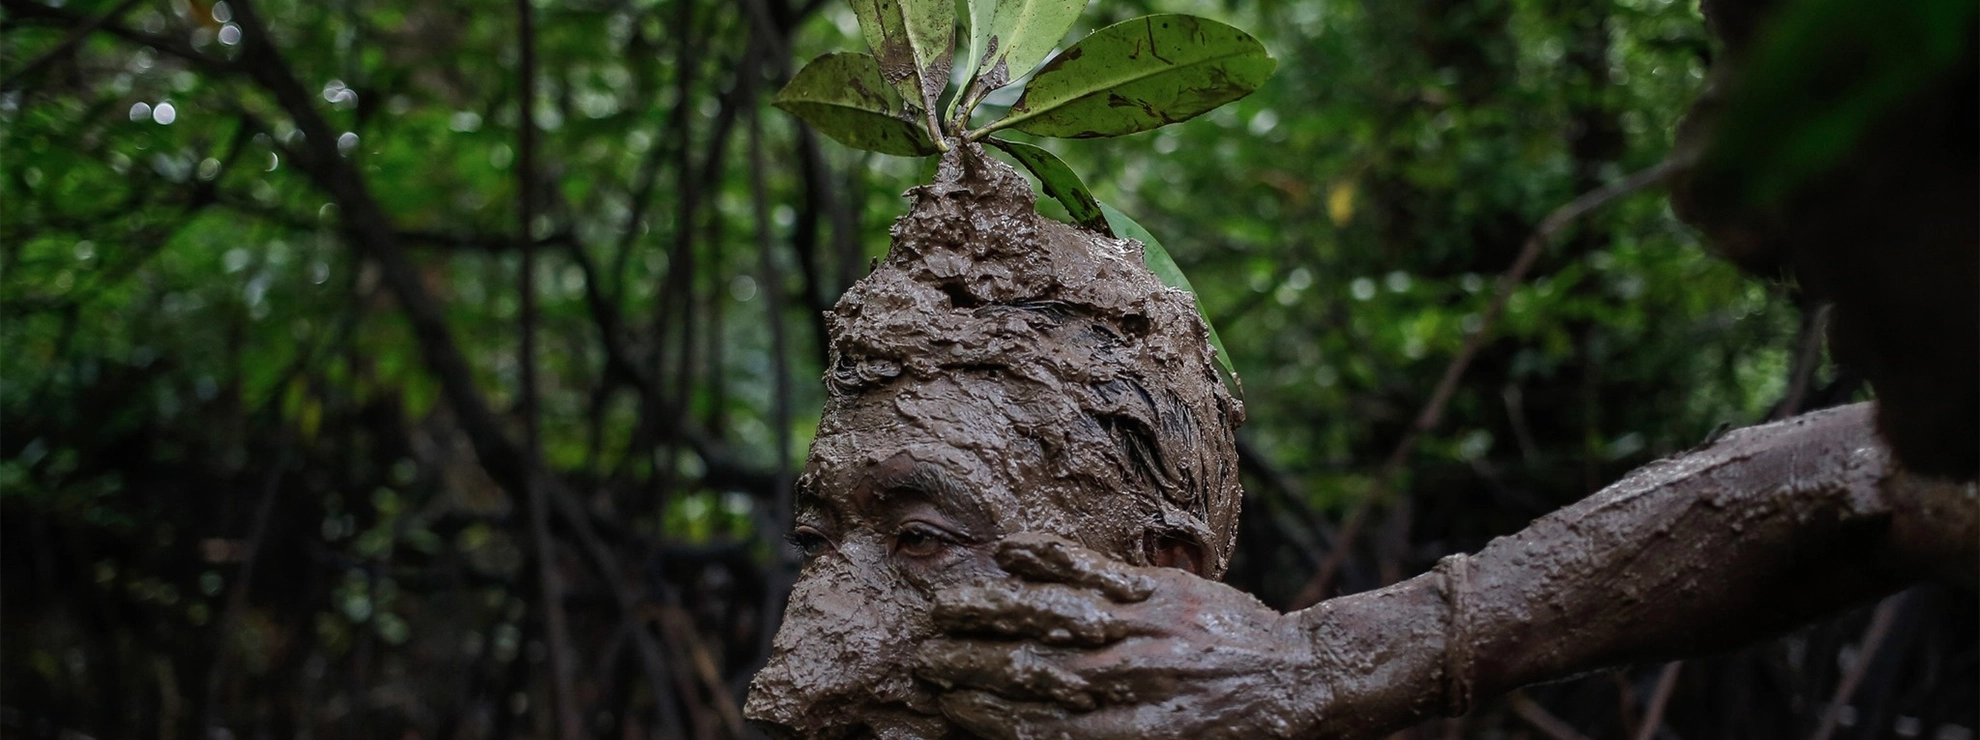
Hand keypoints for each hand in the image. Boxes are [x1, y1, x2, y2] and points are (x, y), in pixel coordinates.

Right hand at [914, 533, 1324, 739]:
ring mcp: (1143, 630)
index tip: (940, 703)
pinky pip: (1096, 570)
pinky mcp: (1162, 592)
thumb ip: (1100, 738)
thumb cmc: (1232, 734)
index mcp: (1127, 735)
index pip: (1033, 725)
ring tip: (946, 610)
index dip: (979, 714)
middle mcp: (1126, 681)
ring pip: (1052, 616)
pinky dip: (1050, 557)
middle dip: (969, 667)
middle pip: (1030, 671)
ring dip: (992, 612)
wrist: (1302, 682)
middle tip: (924, 660)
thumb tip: (1038, 728)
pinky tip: (1010, 549)